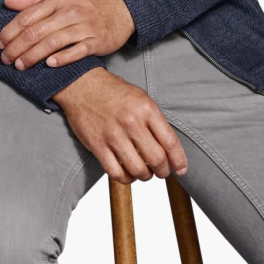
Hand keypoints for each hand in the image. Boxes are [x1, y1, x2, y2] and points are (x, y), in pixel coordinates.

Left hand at [0, 0, 134, 70]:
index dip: (11, 31)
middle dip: (17, 47)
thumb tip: (8, 2)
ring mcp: (84, 27)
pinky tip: (49, 65)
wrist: (122, 6)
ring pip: (53, 43)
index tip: (0, 43)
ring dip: (33, 56)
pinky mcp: (96, 41)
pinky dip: (62, 58)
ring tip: (20, 66)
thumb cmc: (86, 1)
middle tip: (5, 59)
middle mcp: (70, 11)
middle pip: (37, 31)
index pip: (28, 16)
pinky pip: (77, 51)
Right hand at [52, 70, 188, 184]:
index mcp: (146, 109)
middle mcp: (131, 123)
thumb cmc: (113, 92)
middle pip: (156, 159)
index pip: (170, 142)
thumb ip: (155, 121)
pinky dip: (126, 179)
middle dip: (163, 171)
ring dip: (145, 176)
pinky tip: (128, 174)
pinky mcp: (97, 145)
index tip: (181, 169)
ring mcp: (113, 135)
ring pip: (137, 169)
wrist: (82, 85)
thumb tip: (169, 148)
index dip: (179, 160)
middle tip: (162, 172)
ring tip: (145, 173)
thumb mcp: (142, 98)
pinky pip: (115, 172)